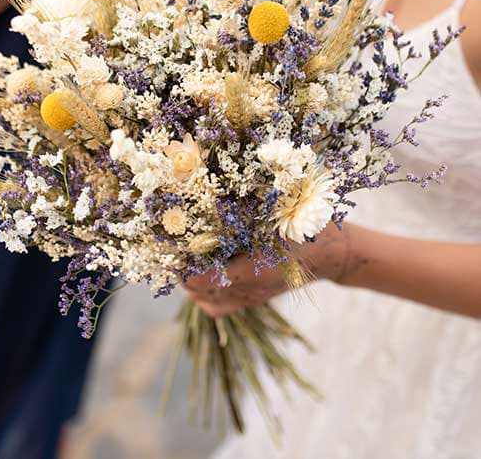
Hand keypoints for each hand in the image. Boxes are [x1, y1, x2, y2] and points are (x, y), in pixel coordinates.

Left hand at [185, 223, 349, 318]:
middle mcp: (250, 289)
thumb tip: (212, 197)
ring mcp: (253, 298)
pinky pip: (222, 307)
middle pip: (200, 291)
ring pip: (208, 302)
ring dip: (193, 285)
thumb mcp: (280, 213)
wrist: (333, 253)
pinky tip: (202, 276)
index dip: (184, 265)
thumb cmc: (306, 227)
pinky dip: (206, 296)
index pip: (203, 278)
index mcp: (253, 270)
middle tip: (174, 251)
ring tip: (184, 263)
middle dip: (183, 273)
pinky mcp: (256, 299)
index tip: (172, 247)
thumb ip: (247, 210)